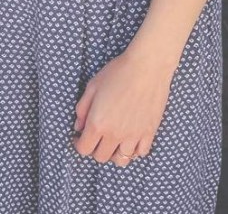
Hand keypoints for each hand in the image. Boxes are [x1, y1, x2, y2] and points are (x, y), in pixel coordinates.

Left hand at [73, 49, 172, 166]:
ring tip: (113, 140)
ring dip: (114, 153)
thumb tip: (78, 126)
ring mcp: (133, 136)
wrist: (147, 67)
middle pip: (101, 157)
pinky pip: (140, 153)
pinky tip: (130, 139)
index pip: (84, 149)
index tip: (79, 136)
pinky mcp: (149, 133)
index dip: (78, 144)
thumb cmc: (118, 72)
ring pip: (121, 160)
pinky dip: (133, 150)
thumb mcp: (92, 86)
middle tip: (95, 137)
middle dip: (94, 149)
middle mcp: (115, 134)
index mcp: (98, 123)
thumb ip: (82, 108)